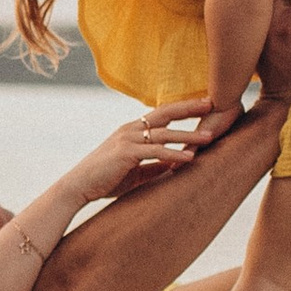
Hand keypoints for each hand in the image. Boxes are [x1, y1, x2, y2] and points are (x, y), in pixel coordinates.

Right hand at [80, 107, 205, 197]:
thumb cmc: (105, 179)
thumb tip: (176, 165)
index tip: (204, 104)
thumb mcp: (135, 170)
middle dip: (189, 108)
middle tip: (212, 104)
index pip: (162, 113)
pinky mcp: (125, 153)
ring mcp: (127, 139)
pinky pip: (154, 151)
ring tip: (209, 137)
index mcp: (132, 129)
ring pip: (164, 133)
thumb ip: (155, 164)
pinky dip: (173, 154)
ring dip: (188, 135)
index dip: (183, 108)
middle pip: (165, 113)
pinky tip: (189, 158)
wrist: (78, 186)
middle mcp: (130, 129)